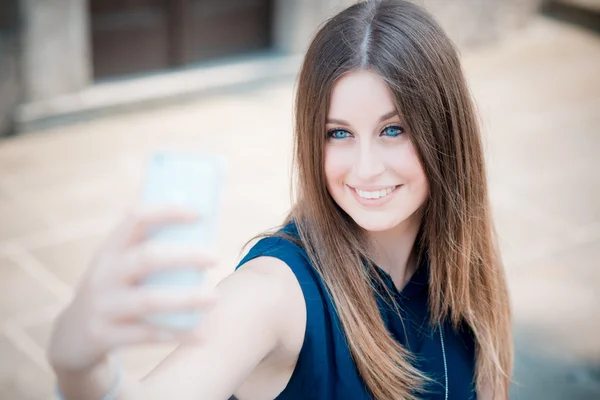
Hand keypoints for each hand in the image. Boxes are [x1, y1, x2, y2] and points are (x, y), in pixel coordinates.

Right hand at [47, 206, 218, 372]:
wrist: (72, 334)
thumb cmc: (114, 289)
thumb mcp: (119, 263)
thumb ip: (149, 247)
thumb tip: (203, 222)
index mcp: (110, 248)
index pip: (136, 219)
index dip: (167, 212)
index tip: (198, 214)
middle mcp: (104, 273)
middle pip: (146, 258)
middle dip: (185, 256)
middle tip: (216, 256)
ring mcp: (103, 305)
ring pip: (149, 300)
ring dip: (186, 298)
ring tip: (215, 297)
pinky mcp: (105, 335)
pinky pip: (147, 335)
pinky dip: (177, 334)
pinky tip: (202, 335)